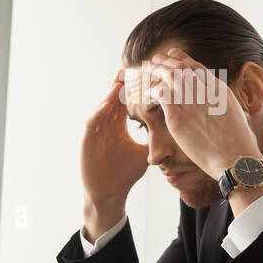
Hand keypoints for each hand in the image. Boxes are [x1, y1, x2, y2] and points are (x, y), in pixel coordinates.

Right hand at [80, 70, 146, 240]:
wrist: (109, 194)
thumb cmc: (125, 175)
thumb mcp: (144, 155)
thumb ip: (155, 141)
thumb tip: (176, 132)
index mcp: (117, 126)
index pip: (125, 102)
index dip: (134, 89)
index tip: (145, 77)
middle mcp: (105, 126)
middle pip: (113, 100)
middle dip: (121, 85)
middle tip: (131, 68)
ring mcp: (95, 132)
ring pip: (102, 108)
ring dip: (110, 95)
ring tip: (120, 81)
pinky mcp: (87, 142)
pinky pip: (92, 123)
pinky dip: (98, 113)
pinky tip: (107, 105)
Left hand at [147, 47, 261, 177]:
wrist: (236, 160)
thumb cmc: (239, 145)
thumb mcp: (237, 115)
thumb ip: (224, 104)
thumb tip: (219, 104)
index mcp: (220, 90)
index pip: (197, 67)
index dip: (182, 58)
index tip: (173, 54)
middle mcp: (206, 93)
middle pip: (181, 68)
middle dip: (166, 61)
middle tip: (156, 59)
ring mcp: (192, 105)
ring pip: (170, 78)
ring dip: (157, 71)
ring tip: (149, 69)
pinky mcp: (179, 119)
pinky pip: (162, 96)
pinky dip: (155, 90)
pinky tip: (149, 92)